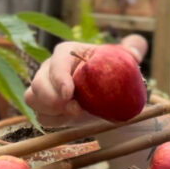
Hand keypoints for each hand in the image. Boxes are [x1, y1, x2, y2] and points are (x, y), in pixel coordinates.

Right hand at [24, 35, 147, 126]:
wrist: (105, 91)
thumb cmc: (111, 69)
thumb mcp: (124, 58)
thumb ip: (132, 49)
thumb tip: (137, 47)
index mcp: (68, 52)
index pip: (57, 61)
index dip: (59, 77)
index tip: (69, 93)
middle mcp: (51, 67)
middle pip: (39, 82)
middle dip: (52, 98)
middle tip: (74, 109)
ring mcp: (45, 87)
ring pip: (32, 98)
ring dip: (50, 110)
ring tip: (74, 114)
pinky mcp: (45, 105)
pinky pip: (40, 115)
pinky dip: (53, 120)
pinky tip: (70, 120)